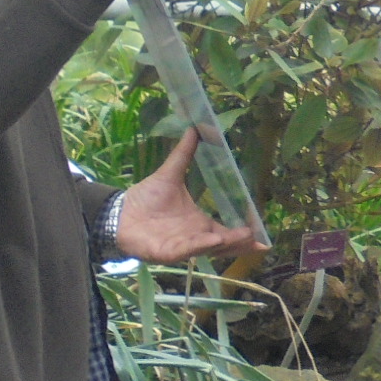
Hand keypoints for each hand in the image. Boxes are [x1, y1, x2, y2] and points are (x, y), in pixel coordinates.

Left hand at [114, 128, 258, 263]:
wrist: (118, 211)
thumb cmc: (146, 198)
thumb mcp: (170, 174)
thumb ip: (183, 154)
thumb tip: (195, 128)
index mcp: (199, 224)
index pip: (226, 232)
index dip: (243, 235)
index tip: (261, 235)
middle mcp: (194, 238)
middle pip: (223, 246)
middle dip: (240, 243)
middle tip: (258, 239)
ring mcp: (181, 247)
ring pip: (207, 249)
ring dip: (224, 244)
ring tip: (243, 236)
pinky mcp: (165, 253)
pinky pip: (185, 251)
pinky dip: (199, 246)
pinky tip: (212, 239)